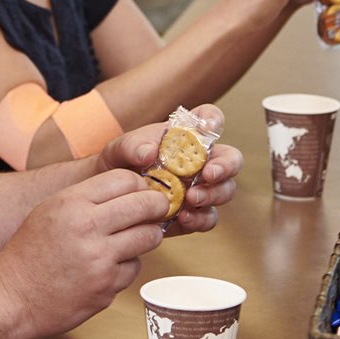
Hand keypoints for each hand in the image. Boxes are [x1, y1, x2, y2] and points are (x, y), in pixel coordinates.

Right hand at [0, 168, 166, 337]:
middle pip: (145, 205)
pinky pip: (134, 267)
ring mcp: (100, 260)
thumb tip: (132, 190)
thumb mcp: (50, 210)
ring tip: (136, 237)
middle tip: (158, 209)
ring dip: (148, 236)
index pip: (125, 179)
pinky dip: (127, 266)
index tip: (142, 192)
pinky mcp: (107, 287)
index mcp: (71, 203)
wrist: (13, 297)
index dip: (140, 185)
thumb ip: (87, 198)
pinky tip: (108, 266)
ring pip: (149, 237)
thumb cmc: (30, 252)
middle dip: (157, 206)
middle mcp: (87, 228)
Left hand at [97, 104, 241, 235]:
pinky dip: (200, 219)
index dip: (214, 120)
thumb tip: (149, 151)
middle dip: (225, 166)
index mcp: (185, 136)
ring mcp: (201, 188)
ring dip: (213, 194)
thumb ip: (132, 145)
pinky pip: (208, 218)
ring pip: (225, 190)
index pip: (210, 119)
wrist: (109, 197)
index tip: (206, 127)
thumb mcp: (118, 149)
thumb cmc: (119, 164)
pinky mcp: (194, 213)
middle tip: (208, 174)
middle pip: (230, 159)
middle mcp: (200, 160)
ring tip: (191, 198)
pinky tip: (184, 218)